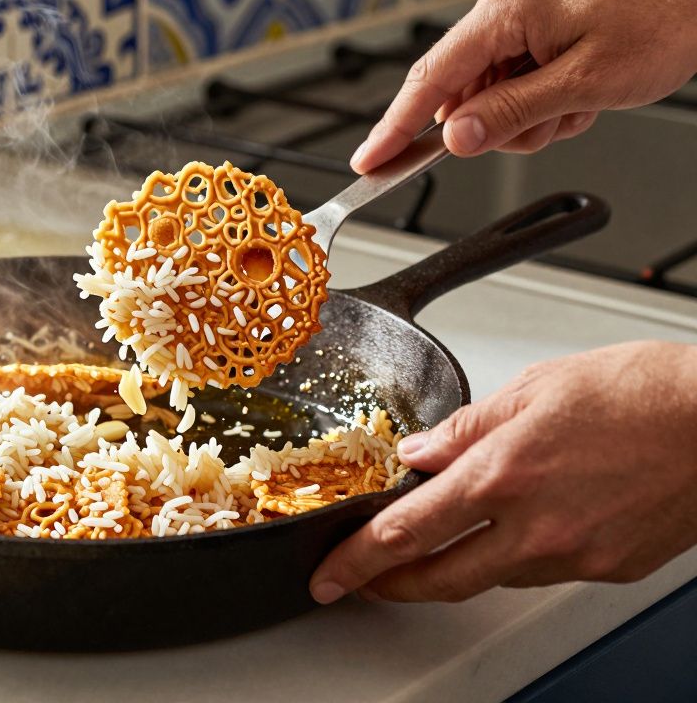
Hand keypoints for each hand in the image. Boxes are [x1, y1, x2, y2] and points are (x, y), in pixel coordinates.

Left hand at [309, 340, 696, 602]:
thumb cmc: (643, 393)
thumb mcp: (534, 388)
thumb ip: (466, 427)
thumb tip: (419, 453)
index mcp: (502, 475)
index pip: (404, 533)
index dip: (356, 561)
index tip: (331, 576)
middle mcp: (534, 527)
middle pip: (439, 577)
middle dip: (391, 585)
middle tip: (365, 582)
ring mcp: (574, 555)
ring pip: (493, 576)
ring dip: (456, 566)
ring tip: (439, 544)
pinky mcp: (610, 568)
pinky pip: (544, 571)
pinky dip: (517, 555)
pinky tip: (520, 529)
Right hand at [351, 0, 696, 172]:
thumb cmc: (659, 23)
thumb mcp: (584, 85)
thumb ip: (512, 114)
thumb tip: (456, 138)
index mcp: (505, 10)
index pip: (432, 78)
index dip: (395, 126)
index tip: (369, 160)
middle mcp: (500, 5)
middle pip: (462, 94)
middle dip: (501, 124)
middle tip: (555, 122)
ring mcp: (514, 14)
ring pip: (488, 96)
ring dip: (527, 117)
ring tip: (576, 104)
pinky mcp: (528, 25)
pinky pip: (510, 81)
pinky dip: (539, 101)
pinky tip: (575, 93)